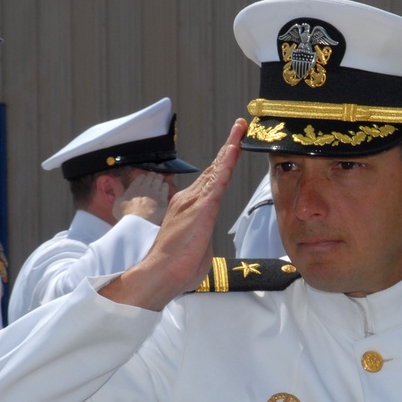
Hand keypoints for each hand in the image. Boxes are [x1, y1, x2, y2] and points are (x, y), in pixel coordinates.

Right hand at [100, 119, 247, 310]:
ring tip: (240, 128)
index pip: (209, 182)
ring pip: (217, 169)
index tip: (230, 149)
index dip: (220, 164)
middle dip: (228, 147)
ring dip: (230, 147)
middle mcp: (189, 199)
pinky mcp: (202, 207)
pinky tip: (234, 147)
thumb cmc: (176, 269)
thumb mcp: (194, 249)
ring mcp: (195, 201)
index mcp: (188, 208)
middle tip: (240, 127)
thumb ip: (201, 240)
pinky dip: (227, 162)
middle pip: (213, 169)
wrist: (161, 274)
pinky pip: (218, 180)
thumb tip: (203, 241)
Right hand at [113, 173, 169, 224]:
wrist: (139, 223)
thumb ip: (119, 195)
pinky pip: (165, 187)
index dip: (143, 177)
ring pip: (158, 180)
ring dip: (159, 179)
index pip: (140, 178)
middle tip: (154, 176)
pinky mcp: (162, 198)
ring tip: (160, 179)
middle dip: (152, 176)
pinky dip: (164, 185)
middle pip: (150, 177)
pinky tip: (164, 186)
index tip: (144, 178)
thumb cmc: (126, 216)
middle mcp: (144, 187)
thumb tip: (119, 190)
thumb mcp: (117, 205)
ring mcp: (154, 192)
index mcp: (133, 188)